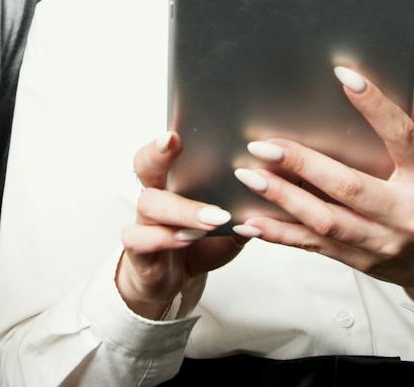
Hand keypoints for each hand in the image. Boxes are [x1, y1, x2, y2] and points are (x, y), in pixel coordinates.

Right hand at [114, 132, 248, 319]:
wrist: (171, 281)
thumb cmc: (198, 245)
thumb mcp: (228, 227)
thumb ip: (246, 209)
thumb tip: (276, 190)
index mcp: (174, 182)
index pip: (164, 151)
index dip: (166, 141)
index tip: (176, 133)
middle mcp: (154, 194)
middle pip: (145, 165)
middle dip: (159, 153)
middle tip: (173, 142)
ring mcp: (143, 220)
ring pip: (150, 204)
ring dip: (183, 209)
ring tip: (212, 218)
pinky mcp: (137, 249)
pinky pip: (139, 238)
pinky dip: (163, 238)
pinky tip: (184, 239)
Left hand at [233, 67, 413, 316]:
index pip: (402, 137)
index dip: (375, 106)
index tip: (344, 76)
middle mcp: (406, 214)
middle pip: (350, 187)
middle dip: (302, 163)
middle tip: (263, 144)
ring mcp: (382, 242)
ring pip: (326, 220)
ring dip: (283, 197)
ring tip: (250, 176)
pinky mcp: (360, 261)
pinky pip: (315, 246)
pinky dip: (280, 234)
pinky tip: (251, 221)